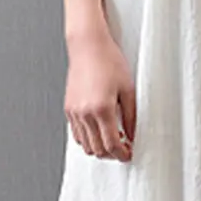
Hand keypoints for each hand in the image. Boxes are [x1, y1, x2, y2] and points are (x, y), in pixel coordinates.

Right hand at [64, 27, 136, 160]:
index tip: (129, 154)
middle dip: (111, 154)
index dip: (122, 154)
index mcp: (102, 109)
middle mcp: (85, 113)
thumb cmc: (109, 61)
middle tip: (123, 149)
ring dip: (99, 148)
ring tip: (112, 139)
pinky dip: (88, 139)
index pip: (111, 145)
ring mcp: (74, 112)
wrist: (88, 46)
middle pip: (97, 149)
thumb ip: (131, 116)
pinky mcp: (68, 108)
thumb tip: (132, 135)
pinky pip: (76, 134)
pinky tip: (99, 131)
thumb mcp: (128, 89)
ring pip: (85, 145)